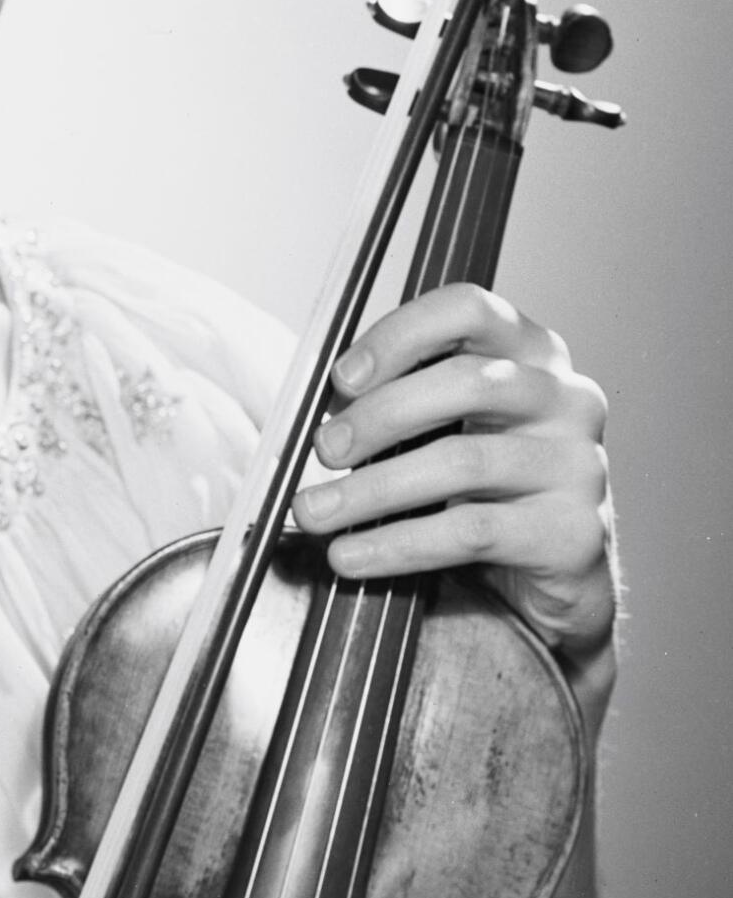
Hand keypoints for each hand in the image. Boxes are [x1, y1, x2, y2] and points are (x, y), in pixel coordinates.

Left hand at [290, 283, 615, 672]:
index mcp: (532, 356)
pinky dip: (398, 544)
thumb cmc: (487, 497)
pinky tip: (351, 555)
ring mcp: (580, 465)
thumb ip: (400, 409)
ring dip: (372, 489)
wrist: (550, 587)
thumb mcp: (444, 436)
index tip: (342, 379)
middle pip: (467, 381)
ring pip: (462, 461)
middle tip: (325, 451)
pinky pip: (472, 531)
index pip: (470, 310)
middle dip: (379, 416)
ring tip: (316, 513)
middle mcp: (567, 399)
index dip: (399, 336)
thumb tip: (322, 414)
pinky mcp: (574, 532)